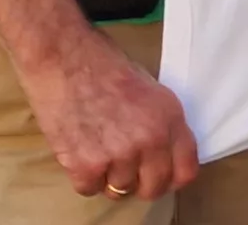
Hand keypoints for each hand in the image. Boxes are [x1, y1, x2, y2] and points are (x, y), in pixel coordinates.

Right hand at [22, 25, 202, 201]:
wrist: (61, 56)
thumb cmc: (100, 63)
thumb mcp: (148, 88)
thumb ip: (161, 124)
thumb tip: (163, 153)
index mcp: (168, 118)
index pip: (185, 171)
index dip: (170, 177)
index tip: (158, 175)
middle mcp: (149, 141)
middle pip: (152, 188)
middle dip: (138, 183)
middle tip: (122, 166)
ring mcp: (118, 156)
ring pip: (118, 191)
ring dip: (107, 176)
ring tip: (94, 146)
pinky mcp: (85, 166)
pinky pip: (89, 189)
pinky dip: (82, 175)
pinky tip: (77, 149)